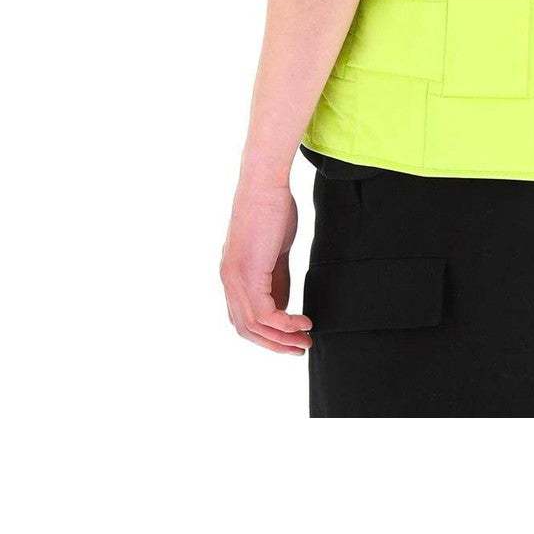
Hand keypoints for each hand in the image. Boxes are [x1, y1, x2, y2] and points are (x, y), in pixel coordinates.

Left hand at [221, 180, 312, 353]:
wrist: (266, 184)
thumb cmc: (273, 210)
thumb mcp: (275, 252)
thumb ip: (275, 279)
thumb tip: (283, 305)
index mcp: (232, 275)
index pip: (242, 319)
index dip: (265, 335)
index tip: (290, 340)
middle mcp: (228, 280)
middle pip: (245, 329)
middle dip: (274, 344)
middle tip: (299, 349)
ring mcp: (235, 278)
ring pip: (254, 326)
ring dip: (282, 338)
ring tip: (305, 340)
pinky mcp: (248, 272)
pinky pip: (265, 313)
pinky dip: (286, 323)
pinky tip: (303, 322)